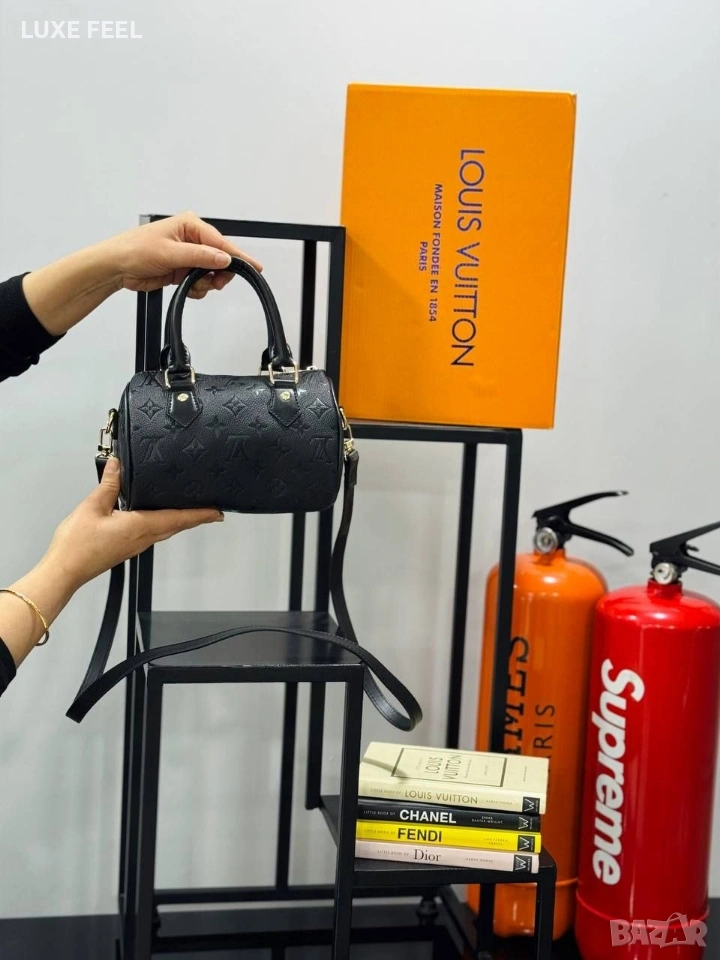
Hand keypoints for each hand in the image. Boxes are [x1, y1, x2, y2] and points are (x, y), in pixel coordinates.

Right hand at [42, 457, 222, 591]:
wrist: (64, 571)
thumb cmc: (77, 545)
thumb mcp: (92, 507)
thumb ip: (108, 485)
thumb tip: (117, 464)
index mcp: (140, 526)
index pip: (178, 518)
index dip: (199, 514)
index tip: (217, 512)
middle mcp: (143, 538)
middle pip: (176, 526)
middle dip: (195, 517)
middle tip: (212, 510)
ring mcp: (135, 545)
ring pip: (165, 531)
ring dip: (181, 521)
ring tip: (192, 511)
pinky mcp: (127, 548)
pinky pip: (153, 534)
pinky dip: (164, 525)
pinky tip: (160, 517)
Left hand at [103, 211, 262, 298]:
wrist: (116, 267)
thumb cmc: (134, 249)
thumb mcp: (170, 252)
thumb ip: (200, 256)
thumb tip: (224, 258)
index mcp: (190, 225)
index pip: (220, 242)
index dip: (237, 256)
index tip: (254, 266)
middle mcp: (191, 238)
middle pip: (220, 259)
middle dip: (218, 274)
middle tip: (214, 283)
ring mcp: (188, 255)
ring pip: (211, 274)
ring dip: (205, 284)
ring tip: (192, 285)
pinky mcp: (183, 270)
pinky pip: (200, 282)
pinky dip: (197, 289)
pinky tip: (185, 287)